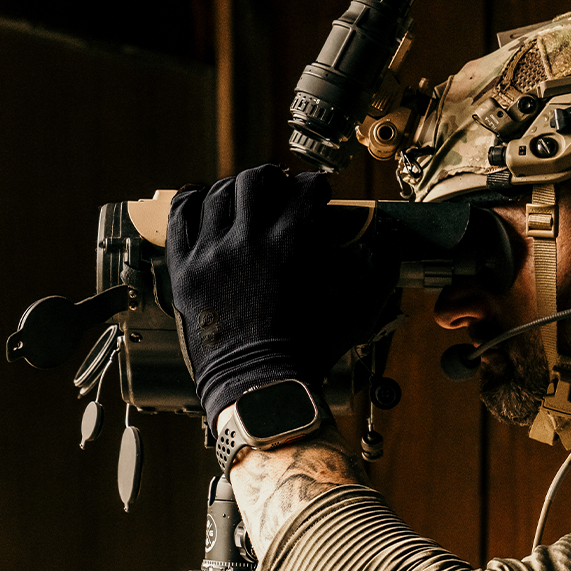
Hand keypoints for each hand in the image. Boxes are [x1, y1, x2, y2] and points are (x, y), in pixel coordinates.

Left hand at [167, 165, 394, 419]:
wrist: (257, 389)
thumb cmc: (305, 357)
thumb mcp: (354, 317)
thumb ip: (378, 278)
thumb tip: (391, 248)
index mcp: (290, 246)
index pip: (306, 188)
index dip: (316, 186)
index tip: (317, 193)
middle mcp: (247, 241)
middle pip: (256, 180)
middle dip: (273, 180)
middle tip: (280, 190)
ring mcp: (211, 254)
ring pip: (218, 193)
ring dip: (236, 189)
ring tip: (245, 197)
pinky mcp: (185, 270)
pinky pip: (180, 216)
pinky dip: (192, 200)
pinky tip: (203, 200)